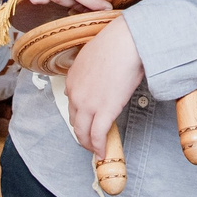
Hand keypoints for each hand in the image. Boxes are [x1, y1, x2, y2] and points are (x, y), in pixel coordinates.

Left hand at [64, 16, 144, 153]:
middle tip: (89, 140)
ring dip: (89, 144)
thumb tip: (91, 82)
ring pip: (83, 133)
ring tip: (96, 150)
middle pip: (75, 122)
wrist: (124, 43)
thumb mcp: (91, 57)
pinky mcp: (105, 111)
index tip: (85, 122)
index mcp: (72, 80)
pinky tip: (103, 152)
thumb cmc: (114, 45)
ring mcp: (88, 104)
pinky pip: (98, 135)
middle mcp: (75, 94)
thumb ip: (86, 73)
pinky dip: (99, 147)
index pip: (71, 105)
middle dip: (81, 133)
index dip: (78, 117)